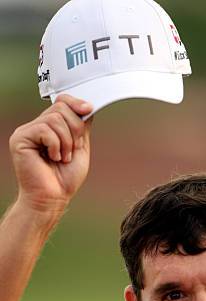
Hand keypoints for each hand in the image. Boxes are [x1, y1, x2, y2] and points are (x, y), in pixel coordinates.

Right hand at [9, 95, 93, 220]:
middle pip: (61, 108)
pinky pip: (44, 129)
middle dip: (75, 130)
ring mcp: (27, 132)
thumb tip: (86, 106)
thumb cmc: (64, 179)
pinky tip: (52, 158)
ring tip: (62, 158)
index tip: (88, 110)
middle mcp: (37, 127)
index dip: (76, 104)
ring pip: (54, 119)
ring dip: (66, 142)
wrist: (53, 198)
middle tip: (72, 150)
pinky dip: (55, 145)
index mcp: (50, 128)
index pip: (62, 102)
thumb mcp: (80, 147)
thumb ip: (82, 126)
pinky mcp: (20, 139)